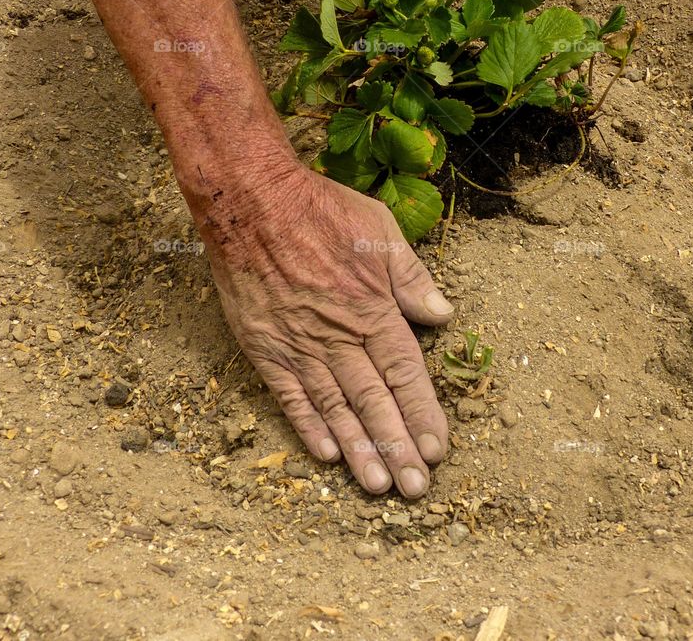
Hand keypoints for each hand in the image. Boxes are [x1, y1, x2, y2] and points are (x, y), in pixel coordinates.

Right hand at [204, 165, 453, 497]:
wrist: (250, 203)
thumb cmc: (319, 211)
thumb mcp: (380, 230)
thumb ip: (411, 279)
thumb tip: (442, 316)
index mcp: (372, 309)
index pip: (405, 374)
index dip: (422, 414)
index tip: (437, 449)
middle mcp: (338, 336)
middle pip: (374, 402)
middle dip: (397, 447)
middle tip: (416, 488)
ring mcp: (299, 345)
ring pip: (335, 408)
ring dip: (359, 449)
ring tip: (378, 486)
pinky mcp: (265, 347)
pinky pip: (290, 395)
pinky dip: (309, 426)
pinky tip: (326, 455)